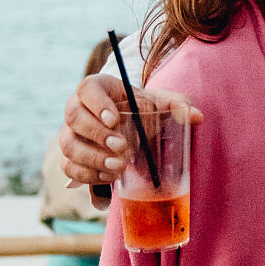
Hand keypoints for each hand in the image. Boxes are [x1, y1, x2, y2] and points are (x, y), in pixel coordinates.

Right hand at [60, 74, 201, 189]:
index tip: (115, 119)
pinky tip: (109, 177)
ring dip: (93, 158)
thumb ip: (177, 104)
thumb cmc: (145, 109)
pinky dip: (89, 175)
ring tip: (119, 166)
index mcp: (98, 88)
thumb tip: (195, 115)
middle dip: (96, 134)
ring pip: (69, 145)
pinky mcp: (70, 158)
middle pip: (73, 117)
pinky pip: (69, 168)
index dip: (96, 103)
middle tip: (122, 147)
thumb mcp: (161, 102)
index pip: (87, 88)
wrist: (135, 126)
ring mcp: (71, 134)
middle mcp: (78, 108)